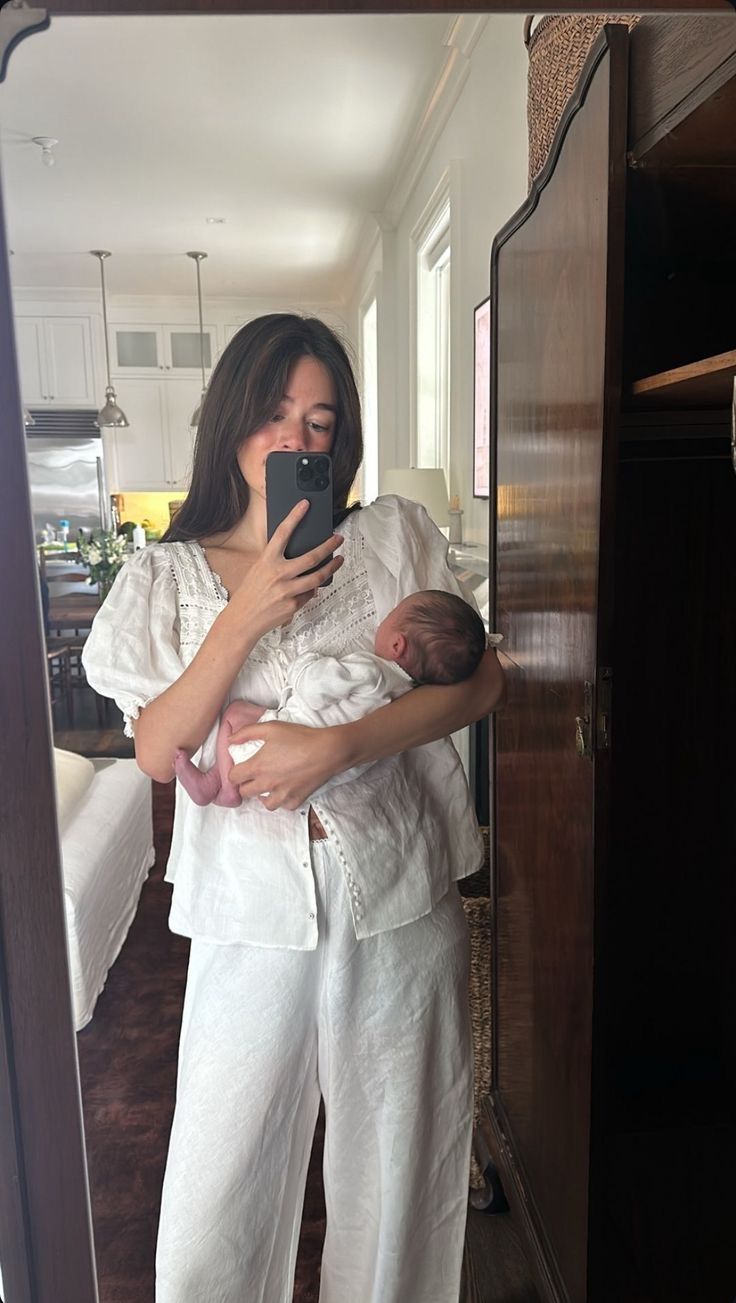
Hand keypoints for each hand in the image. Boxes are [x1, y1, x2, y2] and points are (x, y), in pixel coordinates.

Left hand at [227, 720, 345, 809]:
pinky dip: (282, 799)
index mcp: (258, 767)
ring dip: (262, 795)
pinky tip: (285, 789)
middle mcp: (267, 784)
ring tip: (268, 785)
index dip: (234, 771)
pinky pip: (284, 806)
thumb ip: (247, 732)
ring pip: (264, 804)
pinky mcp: (296, 800)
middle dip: (246, 784)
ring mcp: (282, 795)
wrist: (328, 751)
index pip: (233, 777)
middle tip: (253, 775)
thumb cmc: (299, 737)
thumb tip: (230, 740)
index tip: (240, 767)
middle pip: (245, 793)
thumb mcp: (271, 727)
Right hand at [230, 500, 343, 637]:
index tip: (305, 504)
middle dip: (329, 545)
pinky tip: (311, 587)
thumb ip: (277, 563)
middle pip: (312, 556)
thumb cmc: (249, 594)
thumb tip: (300, 560)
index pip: (283, 533)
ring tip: (339, 560)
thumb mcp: (258, 570)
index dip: (295, 516)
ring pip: (318, 577)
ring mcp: (287, 590)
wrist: (242, 620)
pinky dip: (311, 589)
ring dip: (332, 567)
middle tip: (338, 539)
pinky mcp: (293, 605)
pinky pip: (309, 594)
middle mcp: (278, 574)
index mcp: (267, 560)